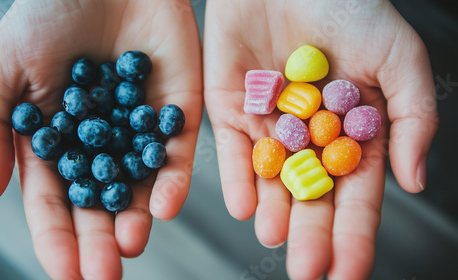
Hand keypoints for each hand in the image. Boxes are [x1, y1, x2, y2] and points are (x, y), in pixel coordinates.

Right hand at [0, 0, 201, 278]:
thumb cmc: (46, 16)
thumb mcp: (4, 70)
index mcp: (60, 142)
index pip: (56, 200)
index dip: (57, 237)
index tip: (64, 272)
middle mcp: (102, 145)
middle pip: (100, 203)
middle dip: (100, 240)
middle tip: (103, 274)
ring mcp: (140, 130)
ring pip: (140, 185)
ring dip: (136, 218)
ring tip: (131, 245)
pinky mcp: (177, 112)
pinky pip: (176, 152)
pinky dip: (171, 179)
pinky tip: (162, 205)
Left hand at [203, 0, 437, 278]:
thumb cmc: (349, 6)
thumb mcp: (398, 57)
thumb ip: (412, 117)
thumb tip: (414, 180)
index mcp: (351, 130)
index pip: (355, 192)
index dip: (355, 232)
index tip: (350, 270)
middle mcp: (308, 135)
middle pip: (310, 194)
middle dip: (311, 233)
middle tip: (310, 270)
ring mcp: (268, 123)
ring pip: (270, 178)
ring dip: (273, 210)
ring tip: (277, 237)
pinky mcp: (229, 106)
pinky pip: (231, 149)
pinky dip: (237, 177)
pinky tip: (245, 206)